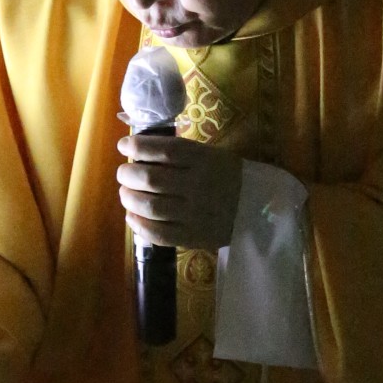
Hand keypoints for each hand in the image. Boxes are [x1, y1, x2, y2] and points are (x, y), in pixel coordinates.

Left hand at [117, 132, 243, 249]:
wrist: (259, 209)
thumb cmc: (229, 177)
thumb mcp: (212, 155)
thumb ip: (180, 153)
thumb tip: (139, 151)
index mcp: (205, 160)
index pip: (164, 151)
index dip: (138, 147)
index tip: (123, 146)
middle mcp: (199, 186)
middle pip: (151, 179)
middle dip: (128, 175)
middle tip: (124, 173)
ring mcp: (195, 214)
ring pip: (150, 207)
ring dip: (130, 199)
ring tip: (126, 194)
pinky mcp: (193, 237)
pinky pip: (159, 234)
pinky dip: (139, 225)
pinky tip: (132, 216)